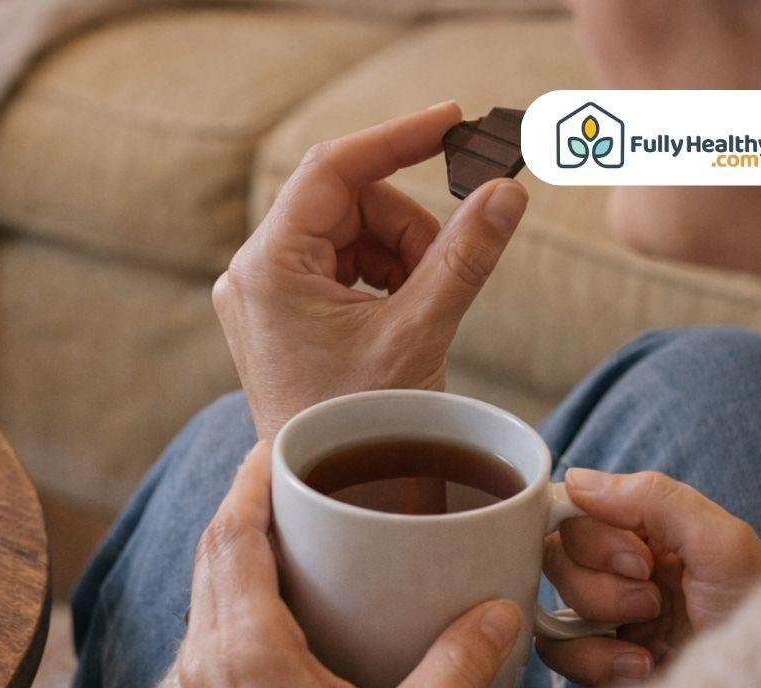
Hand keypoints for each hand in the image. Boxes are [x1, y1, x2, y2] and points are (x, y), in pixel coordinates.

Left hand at [178, 441, 522, 687]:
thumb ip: (457, 670)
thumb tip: (504, 610)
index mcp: (248, 649)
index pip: (235, 537)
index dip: (252, 482)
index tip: (278, 444)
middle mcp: (209, 656)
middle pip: (213, 549)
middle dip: (246, 500)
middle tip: (290, 467)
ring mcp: (200, 681)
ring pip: (204, 581)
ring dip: (235, 539)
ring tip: (284, 513)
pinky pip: (209, 615)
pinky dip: (234, 579)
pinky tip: (276, 584)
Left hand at [213, 101, 529, 437]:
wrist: (333, 494)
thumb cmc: (363, 425)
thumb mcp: (420, 330)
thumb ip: (464, 255)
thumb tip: (508, 190)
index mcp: (268, 268)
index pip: (332, 169)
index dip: (397, 137)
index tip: (453, 120)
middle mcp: (252, 273)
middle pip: (346, 203)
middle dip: (405, 229)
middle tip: (443, 271)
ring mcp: (260, 294)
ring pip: (349, 233)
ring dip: (399, 256)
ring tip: (419, 310)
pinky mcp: (277, 312)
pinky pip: (338, 265)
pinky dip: (380, 278)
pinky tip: (398, 318)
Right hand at [538, 468, 760, 685]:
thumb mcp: (723, 543)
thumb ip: (654, 497)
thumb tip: (574, 479)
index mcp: (649, 533)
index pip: (579, 513)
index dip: (592, 537)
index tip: (639, 560)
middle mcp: (622, 572)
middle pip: (556, 557)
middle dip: (600, 583)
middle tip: (652, 599)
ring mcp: (609, 620)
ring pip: (549, 602)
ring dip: (600, 620)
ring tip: (650, 642)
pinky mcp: (600, 663)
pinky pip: (556, 653)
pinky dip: (594, 662)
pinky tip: (642, 668)